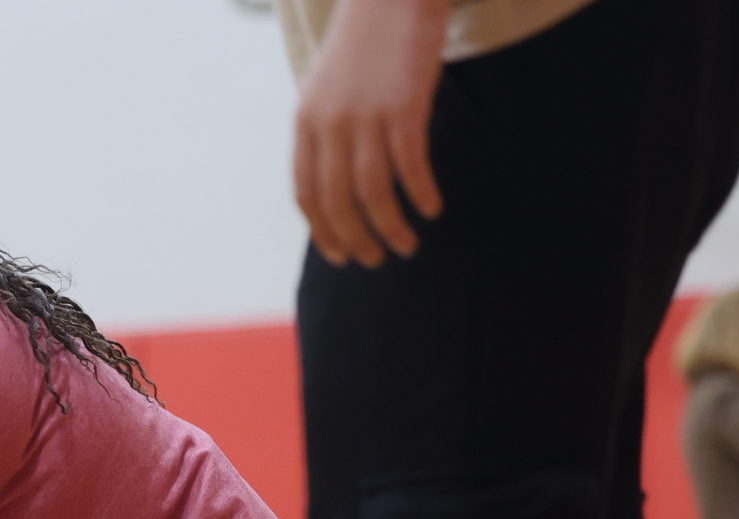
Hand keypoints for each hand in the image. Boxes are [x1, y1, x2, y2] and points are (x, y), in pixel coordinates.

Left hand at [295, 0, 449, 267]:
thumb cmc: (368, 40)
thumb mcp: (331, 86)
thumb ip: (329, 128)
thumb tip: (341, 177)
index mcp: (306, 122)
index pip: (306, 193)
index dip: (323, 230)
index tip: (340, 254)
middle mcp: (330, 124)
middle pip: (337, 201)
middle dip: (355, 240)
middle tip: (376, 260)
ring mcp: (366, 116)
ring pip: (372, 192)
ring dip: (390, 227)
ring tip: (407, 245)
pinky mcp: (404, 106)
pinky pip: (410, 165)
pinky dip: (420, 193)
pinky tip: (432, 208)